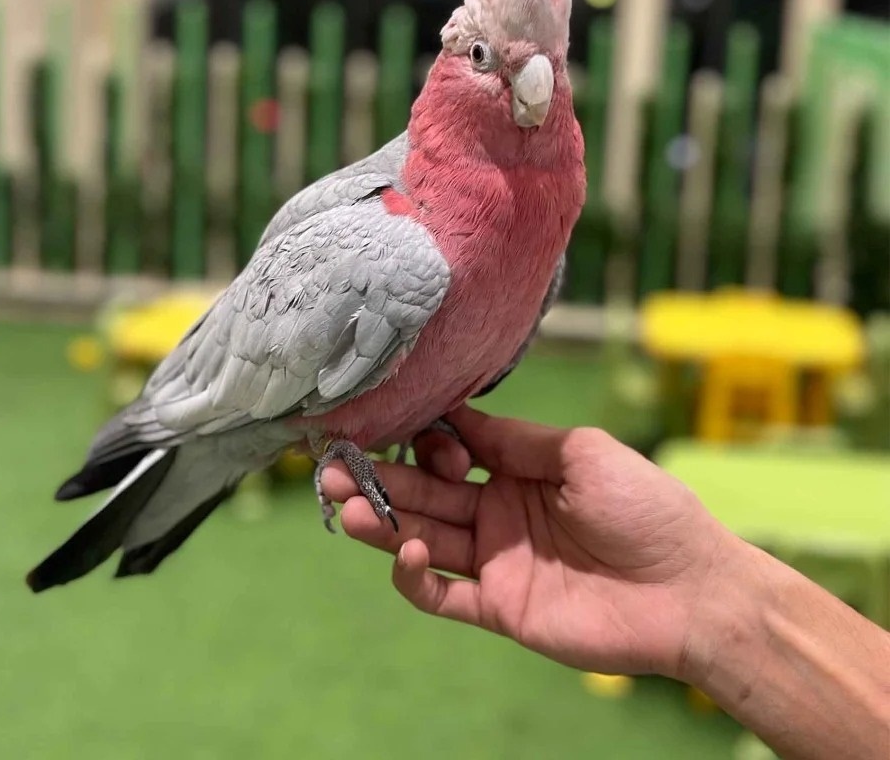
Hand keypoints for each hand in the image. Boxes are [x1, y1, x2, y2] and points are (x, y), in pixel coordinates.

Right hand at [322, 406, 729, 677]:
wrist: (690, 588)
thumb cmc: (646, 506)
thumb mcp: (582, 452)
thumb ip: (516, 439)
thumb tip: (458, 414)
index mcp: (517, 469)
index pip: (451, 451)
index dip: (422, 440)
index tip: (393, 424)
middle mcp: (498, 511)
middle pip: (425, 494)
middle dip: (379, 480)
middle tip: (331, 468)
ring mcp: (495, 560)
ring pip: (424, 539)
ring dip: (384, 525)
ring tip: (348, 507)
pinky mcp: (499, 607)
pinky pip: (443, 598)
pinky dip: (417, 579)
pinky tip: (408, 554)